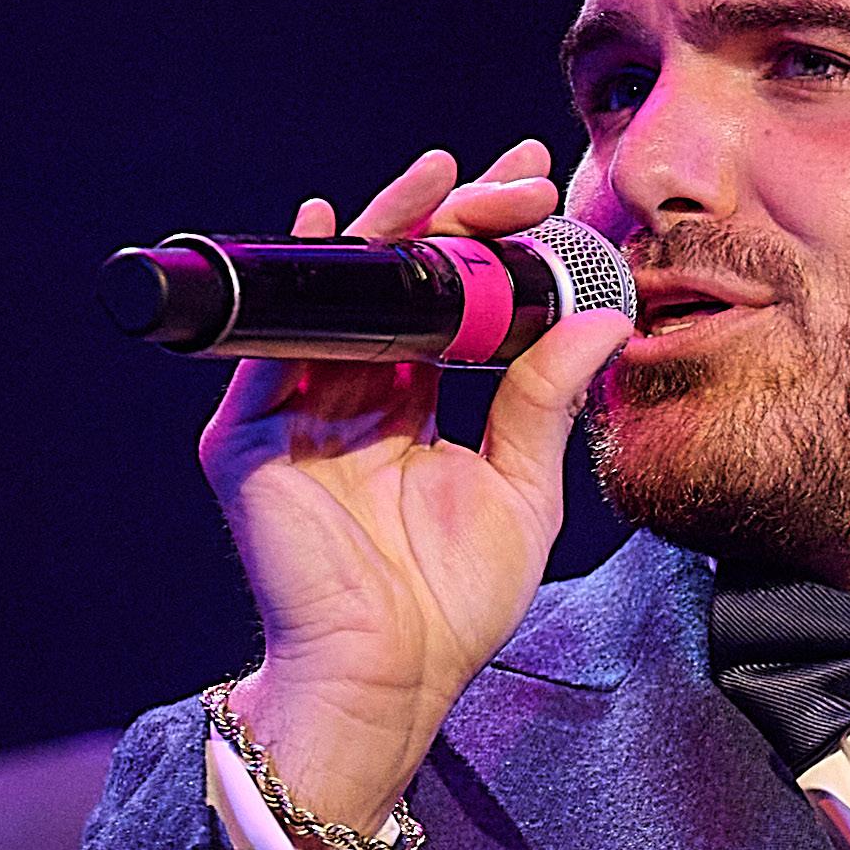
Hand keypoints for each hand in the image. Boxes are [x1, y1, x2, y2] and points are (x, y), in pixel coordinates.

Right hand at [199, 144, 630, 830]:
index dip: (485, 245)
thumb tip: (601, 315)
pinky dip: (296, 281)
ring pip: (340, 293)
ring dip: (392, 227)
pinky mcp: (248, 438)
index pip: (442, 302)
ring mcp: (294, 413)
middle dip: (452, 218)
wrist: (388, 675)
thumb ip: (545, 398)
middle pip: (394, 282)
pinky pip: (266, 342)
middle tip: (515, 174)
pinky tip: (327, 224)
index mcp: (406, 409)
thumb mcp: (523, 488)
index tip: (539, 192)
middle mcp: (347, 398)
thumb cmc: (451, 606)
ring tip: (450, 178)